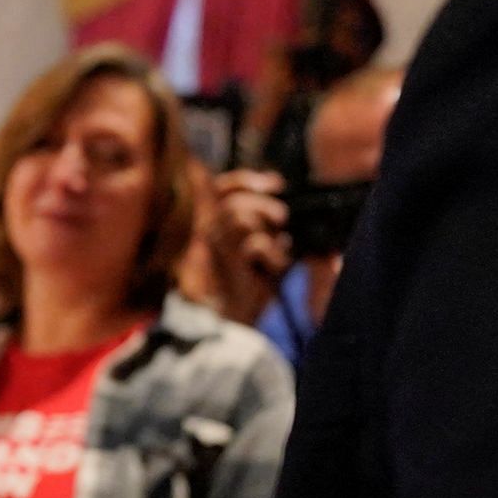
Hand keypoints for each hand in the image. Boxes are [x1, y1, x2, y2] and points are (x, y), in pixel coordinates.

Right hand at [190, 167, 291, 326]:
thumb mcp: (266, 246)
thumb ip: (271, 227)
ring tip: (279, 246)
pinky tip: (276, 267)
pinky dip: (272, 253)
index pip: (222, 187)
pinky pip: (253, 244)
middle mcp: (212, 230)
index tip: (274, 184)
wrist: (240, 318)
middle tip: (282, 218)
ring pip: (239, 215)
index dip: (246, 180)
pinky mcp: (227, 263)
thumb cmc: (254, 282)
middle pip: (233, 198)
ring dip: (265, 227)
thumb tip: (286, 208)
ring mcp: (216, 246)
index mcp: (219, 222)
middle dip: (262, 203)